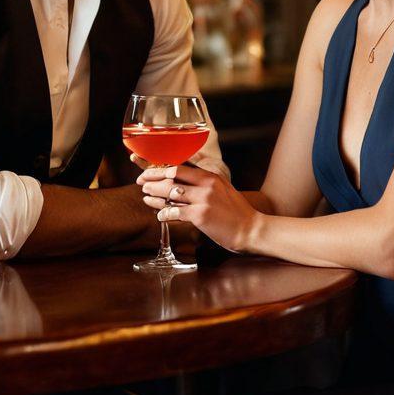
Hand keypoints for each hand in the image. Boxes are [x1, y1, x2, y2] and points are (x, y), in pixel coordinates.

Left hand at [136, 163, 258, 254]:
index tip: (145, 165)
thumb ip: (205, 181)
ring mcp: (203, 199)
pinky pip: (175, 211)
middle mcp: (206, 184)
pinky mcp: (200, 215)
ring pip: (171, 192)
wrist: (252, 229)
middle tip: (141, 182)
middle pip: (172, 175)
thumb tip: (188, 174)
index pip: (179, 165)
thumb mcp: (223, 189)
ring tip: (146, 196)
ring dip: (155, 194)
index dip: (159, 164)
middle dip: (152, 177)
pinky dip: (164, 213)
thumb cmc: (236, 212)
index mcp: (210, 176)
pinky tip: (159, 215)